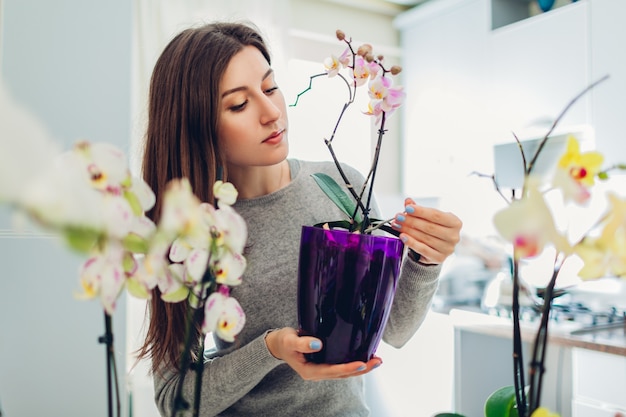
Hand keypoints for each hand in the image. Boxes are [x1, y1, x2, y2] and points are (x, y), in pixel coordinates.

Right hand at [264, 327, 381, 379]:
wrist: (278, 344)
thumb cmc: (284, 341)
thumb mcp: (290, 340)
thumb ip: (303, 343)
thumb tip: (319, 344)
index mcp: (310, 371)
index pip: (333, 371)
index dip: (348, 368)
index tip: (362, 363)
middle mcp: (318, 373)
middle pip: (343, 374)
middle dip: (361, 369)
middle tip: (377, 361)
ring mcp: (322, 369)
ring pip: (344, 372)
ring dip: (361, 367)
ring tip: (376, 360)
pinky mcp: (325, 363)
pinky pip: (341, 365)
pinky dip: (353, 362)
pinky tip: (364, 356)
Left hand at [391, 197, 461, 264]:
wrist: (435, 248)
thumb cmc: (433, 229)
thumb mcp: (428, 218)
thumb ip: (418, 209)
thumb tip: (408, 201)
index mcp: (455, 222)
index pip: (436, 215)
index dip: (421, 211)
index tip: (407, 208)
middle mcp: (454, 236)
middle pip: (429, 227)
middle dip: (411, 221)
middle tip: (398, 217)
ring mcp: (447, 248)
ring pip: (425, 237)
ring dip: (408, 230)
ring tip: (397, 225)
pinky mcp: (439, 258)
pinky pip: (423, 249)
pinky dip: (411, 242)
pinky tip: (403, 237)